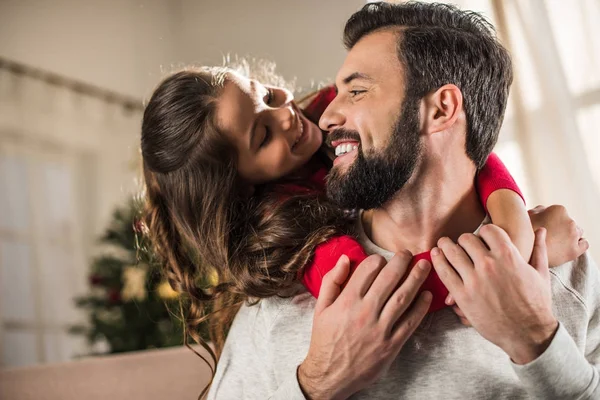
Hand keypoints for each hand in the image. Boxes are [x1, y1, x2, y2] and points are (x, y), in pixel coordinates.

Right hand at [298, 253, 431, 399]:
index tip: (383, 258)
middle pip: (389, 279)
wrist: (329, 374)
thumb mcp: (321, 308)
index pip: (368, 270)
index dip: (378, 259)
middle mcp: (365, 312)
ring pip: (403, 297)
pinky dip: (421, 307)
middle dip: (402, 262)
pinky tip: (427, 295)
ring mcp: (380, 329)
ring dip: (416, 278)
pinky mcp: (391, 345)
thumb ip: (332, 281)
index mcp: (347, 301)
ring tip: (424, 266)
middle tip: (408, 253)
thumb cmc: (325, 339)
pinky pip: (410, 322)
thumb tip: (346, 259)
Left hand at [431, 226, 557, 364]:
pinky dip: (437, 261)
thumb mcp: (541, 274)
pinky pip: (444, 272)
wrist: (528, 334)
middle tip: (462, 244)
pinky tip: (435, 255)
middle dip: (464, 240)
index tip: (481, 238)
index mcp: (509, 255)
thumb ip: (539, 249)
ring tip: (443, 244)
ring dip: (446, 246)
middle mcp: (489, 264)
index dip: (484, 232)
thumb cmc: (536, 304)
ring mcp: (474, 280)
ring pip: (452, 252)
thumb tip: (541, 229)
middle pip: (466, 239)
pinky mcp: (463, 295)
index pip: (487, 230)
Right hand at [528, 205, 587, 265]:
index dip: (551, 219)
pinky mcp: (575, 250)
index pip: (560, 212)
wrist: (525, 254)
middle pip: (569, 222)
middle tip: (550, 235)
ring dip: (570, 235)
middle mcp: (569, 221)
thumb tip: (543, 209)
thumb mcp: (527, 216)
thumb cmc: (524, 233)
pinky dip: (579, 244)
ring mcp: (573, 236)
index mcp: (558, 210)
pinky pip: (584, 244)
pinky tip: (569, 246)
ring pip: (578, 232)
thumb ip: (538, 210)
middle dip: (562, 227)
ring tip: (558, 242)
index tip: (545, 226)